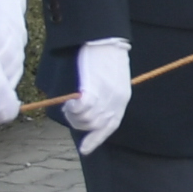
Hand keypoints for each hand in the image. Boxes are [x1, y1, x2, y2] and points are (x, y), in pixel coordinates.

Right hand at [64, 39, 131, 153]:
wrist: (108, 41)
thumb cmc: (108, 58)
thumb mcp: (114, 81)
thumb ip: (106, 97)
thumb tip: (90, 108)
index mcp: (122, 100)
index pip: (110, 126)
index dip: (96, 140)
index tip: (84, 150)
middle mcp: (116, 101)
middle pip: (94, 125)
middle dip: (79, 123)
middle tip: (70, 110)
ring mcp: (106, 95)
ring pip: (87, 119)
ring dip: (74, 115)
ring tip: (70, 104)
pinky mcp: (94, 87)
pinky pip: (83, 108)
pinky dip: (74, 108)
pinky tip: (70, 101)